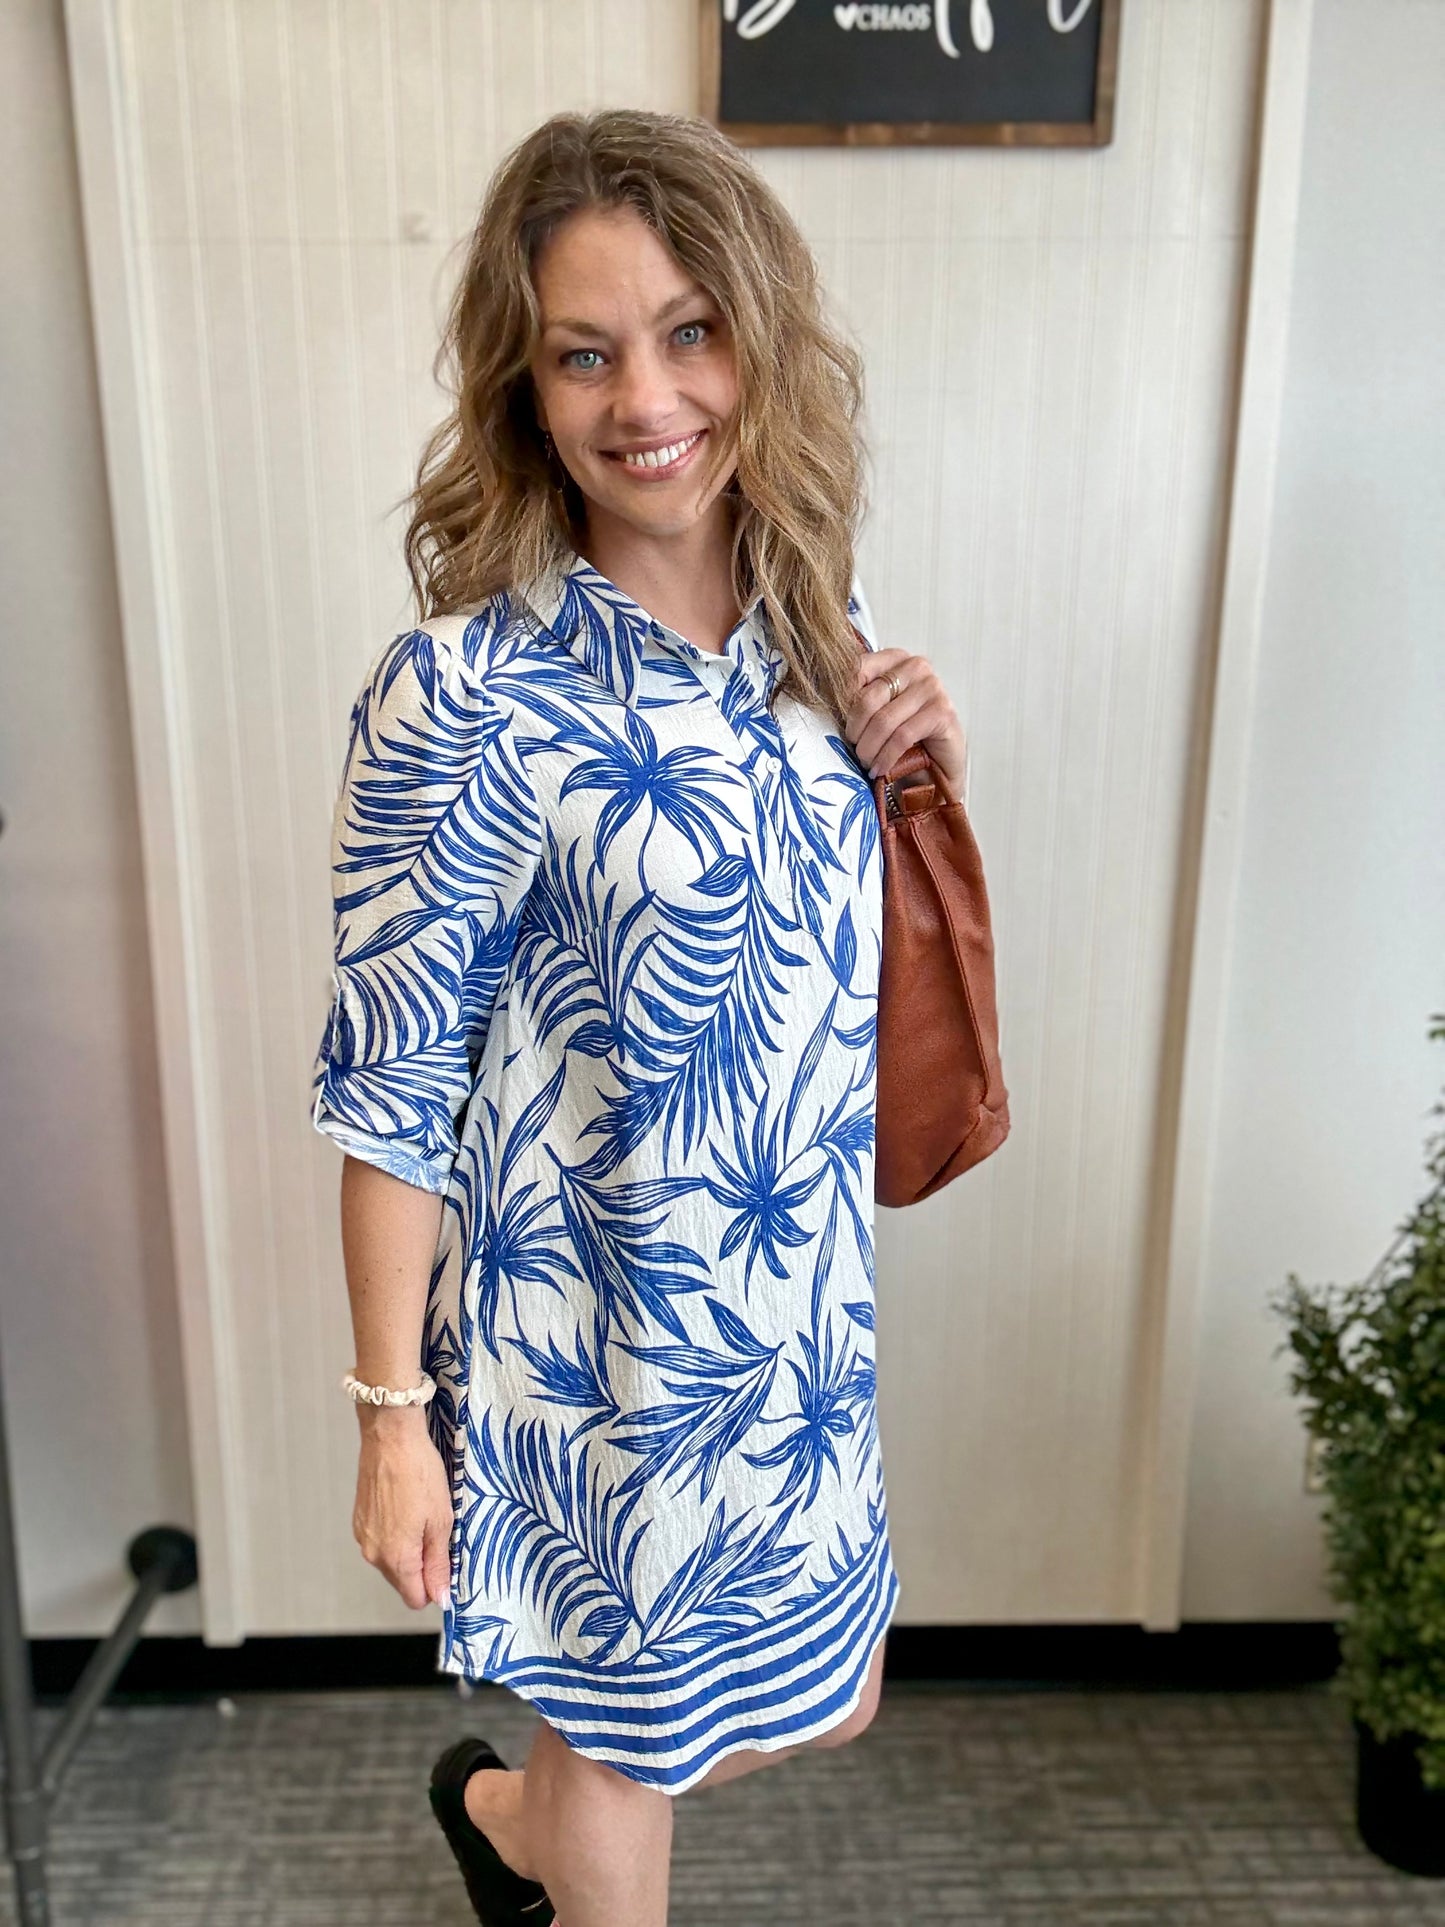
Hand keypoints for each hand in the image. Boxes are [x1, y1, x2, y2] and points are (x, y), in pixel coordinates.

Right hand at [351, 1404, 453, 1611]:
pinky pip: (380, 1542)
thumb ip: (439, 1563)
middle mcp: (374, 1553)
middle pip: (402, 1581)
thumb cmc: (418, 1472)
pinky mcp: (359, 1522)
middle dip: (421, 1567)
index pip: (415, 1599)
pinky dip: (394, 1534)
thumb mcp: (441, 1520)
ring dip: (408, 1549)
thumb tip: (440, 1596)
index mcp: (396, 1557)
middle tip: (437, 1532)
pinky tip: (405, 1508)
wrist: (390, 1437)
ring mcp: (363, 1537)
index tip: (446, 1565)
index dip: (434, 1587)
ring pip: (391, 1562)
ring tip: (421, 1516)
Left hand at [846, 648, 966, 792]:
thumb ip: (858, 700)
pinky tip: (880, 769)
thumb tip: (823, 698)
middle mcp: (916, 667)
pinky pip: (902, 736)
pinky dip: (886, 757)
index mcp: (895, 658)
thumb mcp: (876, 714)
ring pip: (884, 720)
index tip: (842, 726)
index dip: (843, 701)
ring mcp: (933, 687)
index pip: (856, 669)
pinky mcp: (943, 713)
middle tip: (855, 750)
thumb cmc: (903, 740)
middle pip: (868, 698)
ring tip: (866, 763)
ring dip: (869, 749)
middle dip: (856, 732)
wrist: (938, 768)